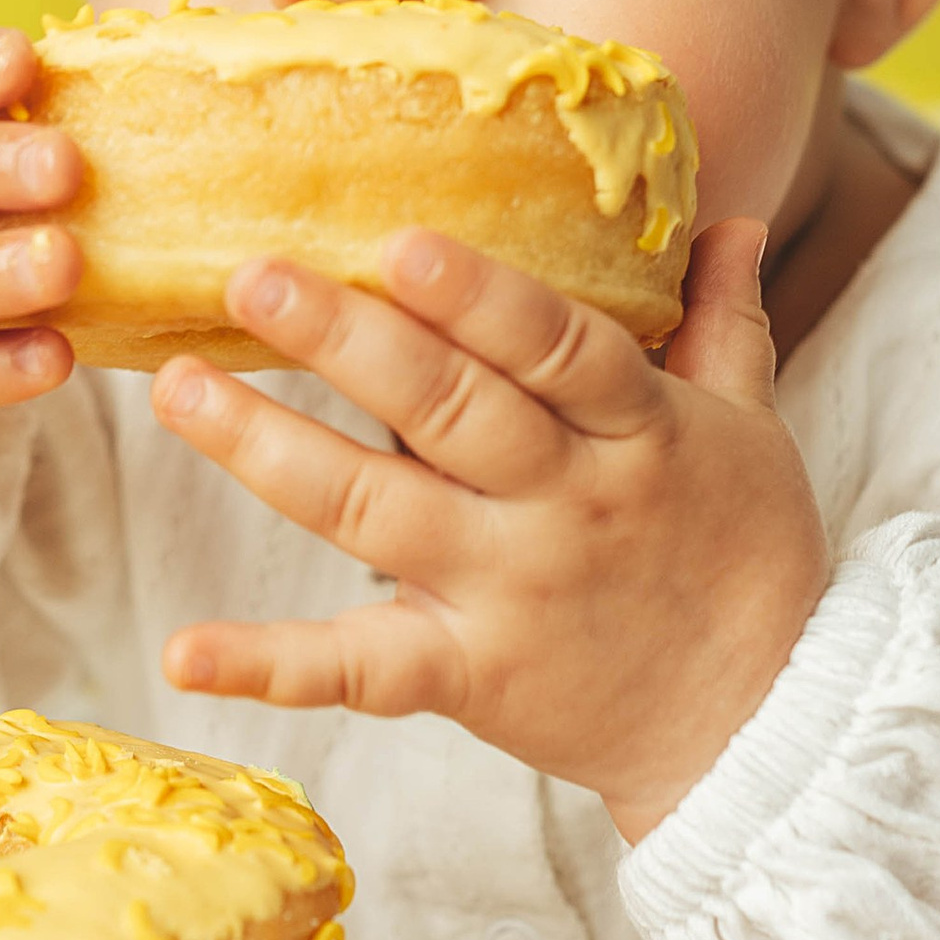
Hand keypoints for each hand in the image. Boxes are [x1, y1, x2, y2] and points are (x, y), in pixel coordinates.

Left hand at [150, 222, 829, 839]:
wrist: (760, 725)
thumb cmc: (746, 556)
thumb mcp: (751, 428)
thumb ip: (723, 321)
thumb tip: (732, 214)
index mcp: (638, 431)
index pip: (558, 349)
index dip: (480, 299)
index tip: (400, 242)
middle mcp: (566, 505)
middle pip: (447, 412)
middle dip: (347, 340)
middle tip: (250, 277)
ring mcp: (507, 591)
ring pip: (374, 511)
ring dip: (268, 449)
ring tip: (179, 388)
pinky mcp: (466, 674)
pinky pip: (359, 670)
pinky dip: (270, 664)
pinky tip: (184, 651)